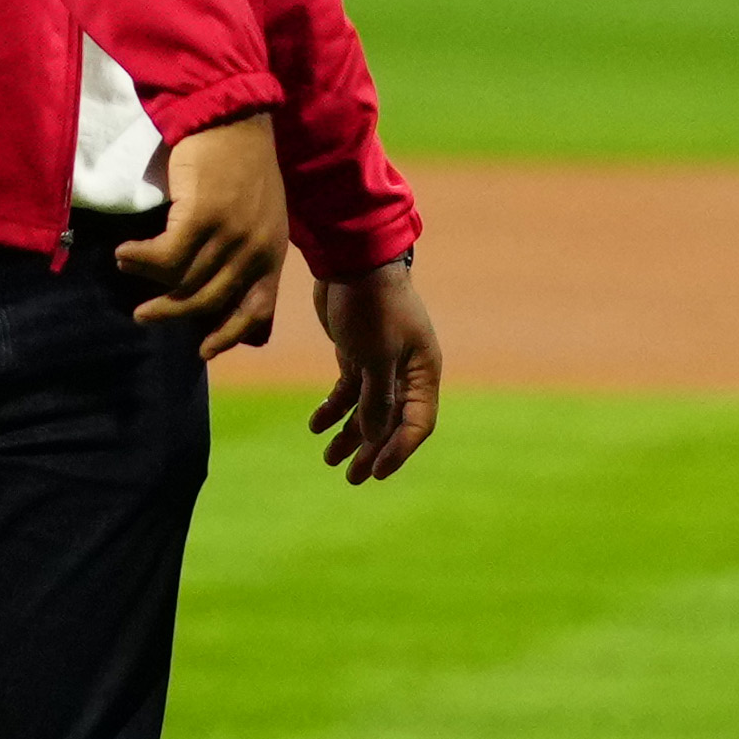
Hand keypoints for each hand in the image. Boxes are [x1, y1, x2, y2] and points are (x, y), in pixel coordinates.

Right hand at [115, 114, 290, 357]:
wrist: (233, 116)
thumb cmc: (241, 163)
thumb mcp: (260, 215)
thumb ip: (248, 252)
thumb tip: (231, 296)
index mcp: (272, 253)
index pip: (256, 310)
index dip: (227, 335)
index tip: (201, 351)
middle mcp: (255, 249)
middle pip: (208, 300)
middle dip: (172, 313)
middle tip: (144, 315)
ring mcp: (230, 234)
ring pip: (182, 280)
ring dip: (147, 281)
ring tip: (126, 270)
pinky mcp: (201, 216)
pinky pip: (163, 257)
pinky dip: (139, 259)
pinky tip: (124, 253)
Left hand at [306, 259, 441, 482]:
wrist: (351, 260)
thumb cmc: (371, 305)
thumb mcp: (375, 355)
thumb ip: (377, 398)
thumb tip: (375, 437)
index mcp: (423, 371)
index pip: (417, 423)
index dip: (397, 450)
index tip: (372, 473)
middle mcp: (407, 371)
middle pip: (392, 421)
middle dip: (371, 449)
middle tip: (349, 478)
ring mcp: (382, 362)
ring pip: (367, 409)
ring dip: (349, 434)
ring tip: (328, 459)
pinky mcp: (358, 354)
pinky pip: (349, 391)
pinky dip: (333, 408)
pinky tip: (315, 425)